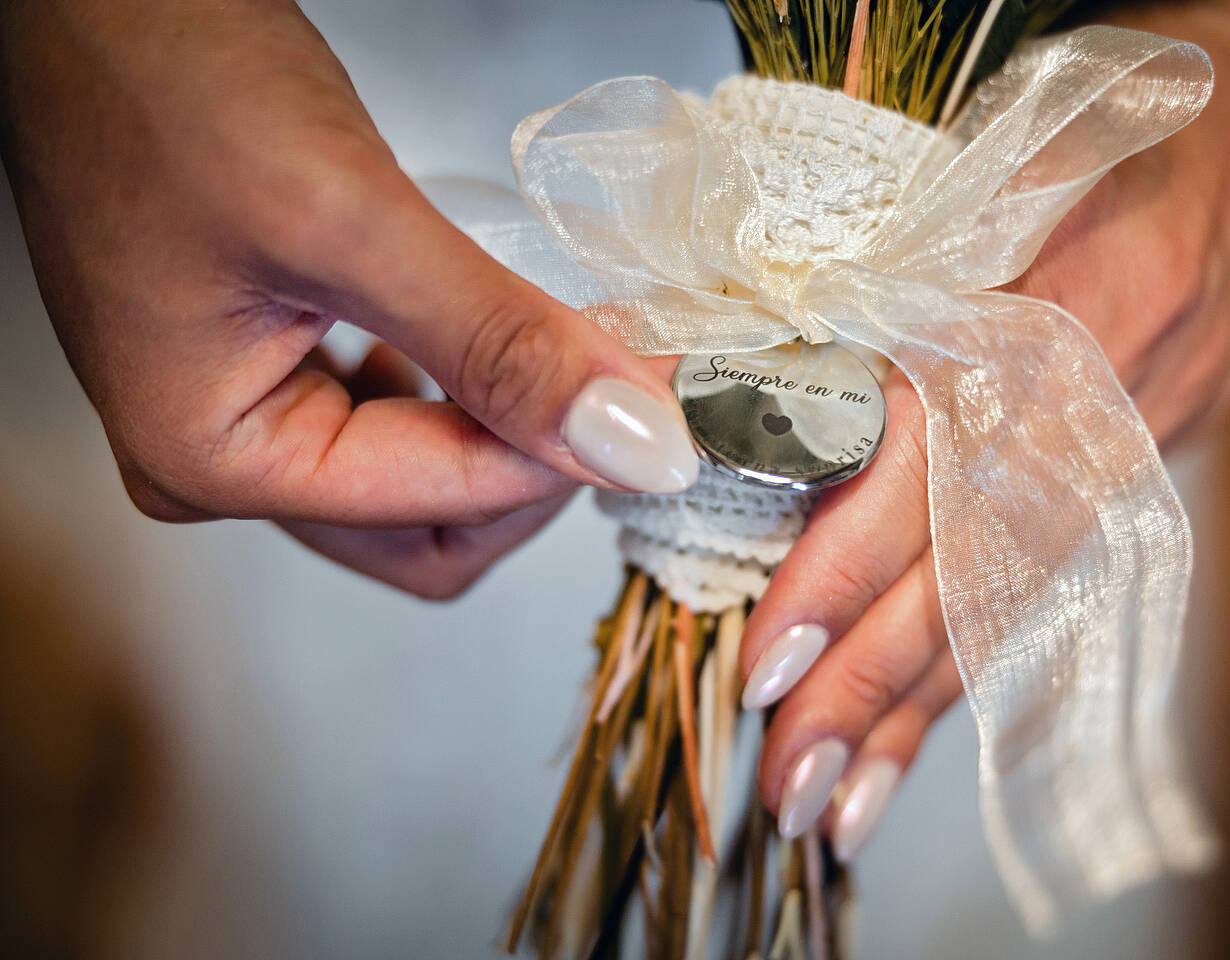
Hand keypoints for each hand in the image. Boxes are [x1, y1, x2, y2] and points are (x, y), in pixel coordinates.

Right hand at [0, 0, 697, 597]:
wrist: (91, 0)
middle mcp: (222, 462)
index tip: (660, 390)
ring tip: (566, 348)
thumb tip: (628, 442)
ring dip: (508, 428)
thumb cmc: (162, 79)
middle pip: (433, 532)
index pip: (446, 509)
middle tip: (621, 375)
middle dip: (538, 462)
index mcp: (217, 458)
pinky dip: (466, 394)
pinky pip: (395, 425)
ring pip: (423, 484)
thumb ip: (496, 343)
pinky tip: (487, 340)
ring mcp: (244, 418)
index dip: (568, 451)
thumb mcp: (349, 219)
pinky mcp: (270, 371)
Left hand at [736, 0, 1229, 855]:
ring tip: (835, 804)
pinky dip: (976, 669)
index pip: (947, 456)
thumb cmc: (1121, 102)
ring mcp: (1142, 439)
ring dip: (922, 708)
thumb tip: (747, 363)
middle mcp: (1117, 390)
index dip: (858, 559)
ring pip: (1021, 594)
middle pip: (984, 560)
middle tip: (783, 777)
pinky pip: (1052, 582)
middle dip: (877, 676)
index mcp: (1076, 292)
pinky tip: (913, 739)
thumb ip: (898, 251)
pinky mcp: (1147, 464)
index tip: (774, 644)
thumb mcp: (1009, 143)